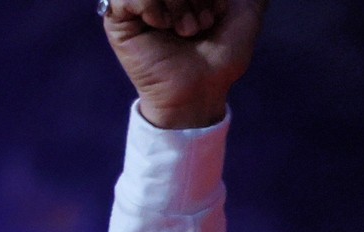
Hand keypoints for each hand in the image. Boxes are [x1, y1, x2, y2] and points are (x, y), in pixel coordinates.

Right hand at [101, 0, 264, 130]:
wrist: (202, 91)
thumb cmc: (222, 57)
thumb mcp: (246, 14)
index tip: (216, 12)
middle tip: (200, 26)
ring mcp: (136, 2)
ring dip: (176, 3)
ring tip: (185, 30)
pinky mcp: (118, 17)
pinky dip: (151, 6)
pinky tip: (161, 25)